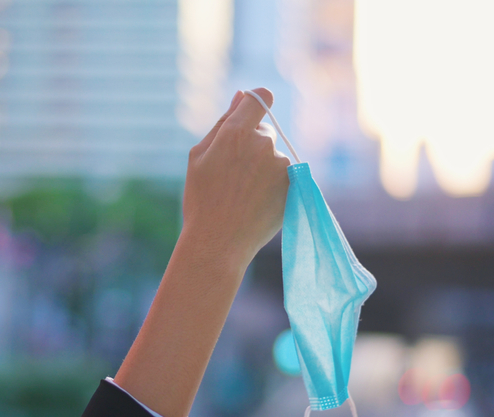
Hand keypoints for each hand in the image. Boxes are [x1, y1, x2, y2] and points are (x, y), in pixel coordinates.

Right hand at [182, 88, 291, 271]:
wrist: (219, 242)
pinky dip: (274, 184)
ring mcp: (282, 165)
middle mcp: (263, 144)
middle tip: (233, 175)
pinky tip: (257, 202)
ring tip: (243, 194)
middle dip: (252, 145)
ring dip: (264, 167)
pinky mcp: (295, 184)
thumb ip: (223, 122)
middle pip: (265, 131)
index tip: (250, 115)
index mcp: (236, 132)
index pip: (260, 98)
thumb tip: (241, 95)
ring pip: (274, 156)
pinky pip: (286, 175)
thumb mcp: (199, 157)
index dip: (256, 104)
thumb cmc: (202, 199)